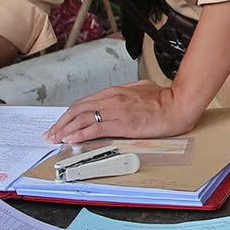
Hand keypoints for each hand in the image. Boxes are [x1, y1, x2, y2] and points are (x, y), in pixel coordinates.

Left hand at [46, 81, 198, 144]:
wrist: (179, 104)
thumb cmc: (164, 99)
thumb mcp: (141, 90)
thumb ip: (127, 94)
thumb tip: (120, 99)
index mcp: (114, 92)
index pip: (84, 103)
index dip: (68, 115)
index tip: (60, 124)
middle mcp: (111, 99)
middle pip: (77, 110)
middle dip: (61, 123)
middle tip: (51, 134)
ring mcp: (116, 110)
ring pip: (82, 118)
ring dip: (66, 129)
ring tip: (55, 139)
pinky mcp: (123, 123)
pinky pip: (96, 128)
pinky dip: (80, 134)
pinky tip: (72, 139)